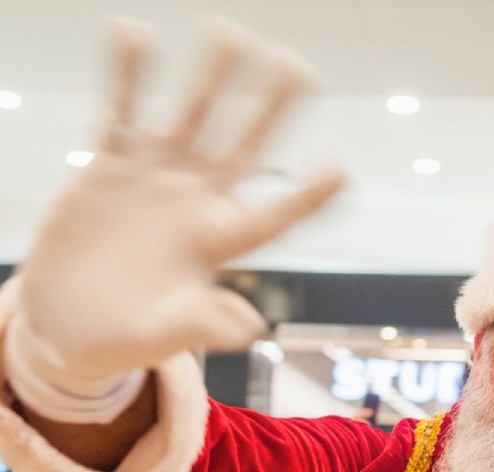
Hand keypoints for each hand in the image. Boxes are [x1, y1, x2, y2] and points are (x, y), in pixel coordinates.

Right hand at [11, 18, 343, 382]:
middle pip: (245, 148)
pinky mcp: (110, 167)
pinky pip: (120, 111)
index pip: (275, 215)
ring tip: (228, 31)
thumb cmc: (127, 337)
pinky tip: (134, 35)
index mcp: (219, 244)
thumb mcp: (164, 337)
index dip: (309, 196)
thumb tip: (251, 328)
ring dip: (210, 77)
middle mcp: (196, 202)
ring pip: (191, 116)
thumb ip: (204, 324)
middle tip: (296, 67)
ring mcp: (156, 179)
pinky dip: (126, 76)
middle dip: (272, 109)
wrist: (71, 323)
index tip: (341, 171)